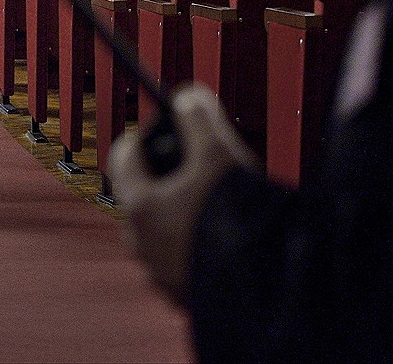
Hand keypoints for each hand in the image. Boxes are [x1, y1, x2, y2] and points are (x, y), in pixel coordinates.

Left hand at [108, 84, 258, 304]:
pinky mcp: (184, 298)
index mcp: (140, 206)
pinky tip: (230, 241)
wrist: (268, 292)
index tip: (164, 127)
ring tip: (222, 207)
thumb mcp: (220, 155)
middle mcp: (140, 243)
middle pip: (144, 194)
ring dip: (184, 215)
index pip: (124, 157)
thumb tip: (187, 95)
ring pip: (163, 231)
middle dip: (168, 176)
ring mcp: (160, 274)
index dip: (144, 134)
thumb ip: (200, 118)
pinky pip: (182, 263)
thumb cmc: (237, 219)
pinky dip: (198, 247)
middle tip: (200, 166)